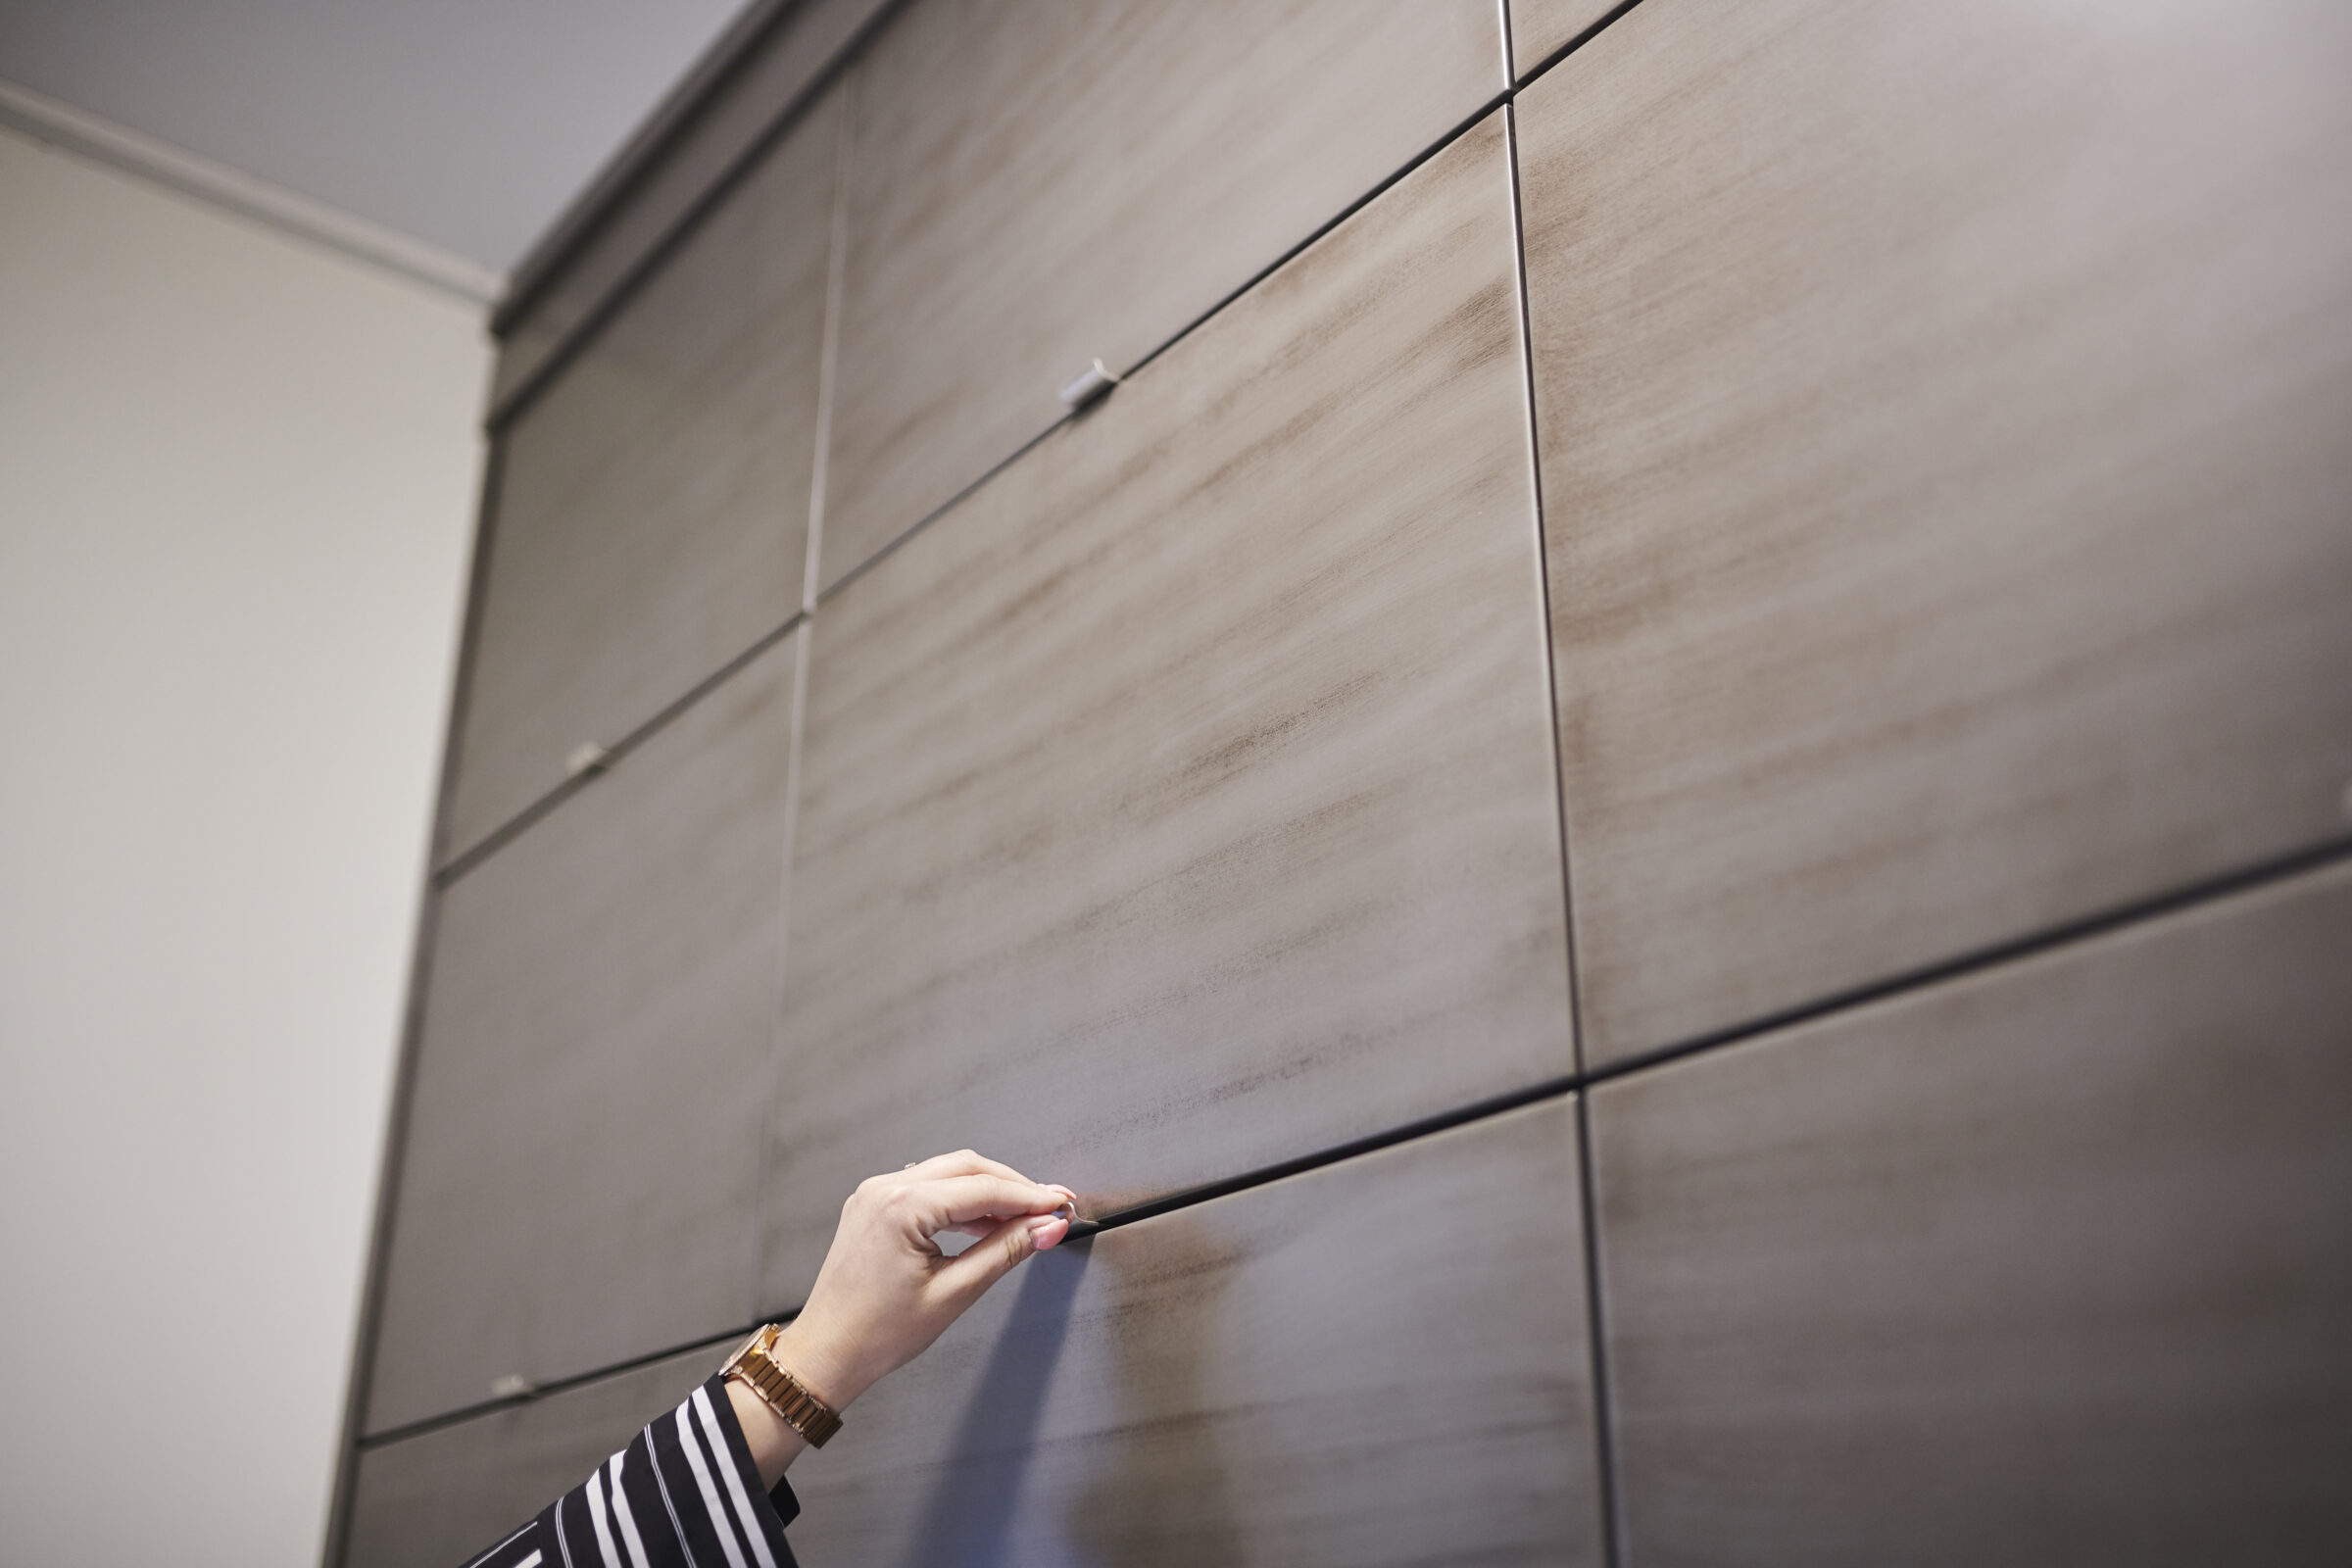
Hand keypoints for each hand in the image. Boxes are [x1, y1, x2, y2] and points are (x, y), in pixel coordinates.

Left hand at [729, 1151, 1073, 1482]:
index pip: (984, 1189)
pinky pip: (928, 1187)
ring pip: (949, 1173)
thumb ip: (1005, 1251)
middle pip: (968, 1168)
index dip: (1031, 1197)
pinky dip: (961, 1200)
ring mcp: (875, 1194)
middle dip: (1014, 1187)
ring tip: (1024, 1220)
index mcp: (901, 1206)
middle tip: (1051, 1208)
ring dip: (989, 1191)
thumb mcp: (953, 1293)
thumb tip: (1046, 1227)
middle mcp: (885, 1189)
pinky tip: (984, 1222)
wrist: (826, 1354)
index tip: (1062, 1205)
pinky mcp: (874, 1205)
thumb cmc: (876, 1334)